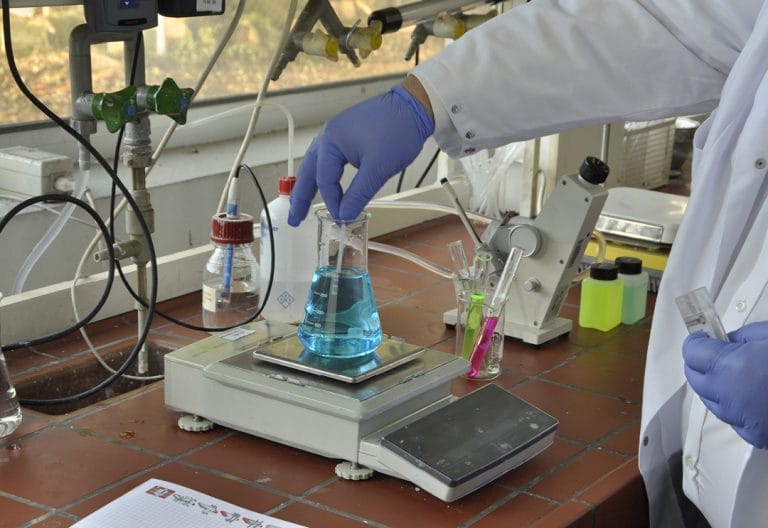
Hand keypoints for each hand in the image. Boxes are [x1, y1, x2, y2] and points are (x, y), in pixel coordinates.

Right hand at [287, 82, 433, 225]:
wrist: (415, 106)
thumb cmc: (398, 130)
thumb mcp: (378, 169)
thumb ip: (358, 194)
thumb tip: (344, 214)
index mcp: (331, 141)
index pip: (324, 180)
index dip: (332, 202)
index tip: (342, 217)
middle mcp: (328, 135)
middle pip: (309, 171)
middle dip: (301, 196)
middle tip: (294, 218)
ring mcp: (337, 133)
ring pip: (317, 164)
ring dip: (310, 184)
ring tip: (302, 203)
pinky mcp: (347, 134)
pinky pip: (328, 157)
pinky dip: (323, 173)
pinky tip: (325, 182)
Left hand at [683, 322, 767, 447]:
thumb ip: (741, 338)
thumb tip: (725, 343)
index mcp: (730, 367)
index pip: (692, 353)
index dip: (696, 342)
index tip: (703, 337)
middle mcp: (729, 397)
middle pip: (695, 378)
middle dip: (700, 363)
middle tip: (714, 352)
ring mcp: (743, 421)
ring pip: (711, 401)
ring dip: (714, 386)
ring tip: (735, 373)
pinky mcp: (758, 437)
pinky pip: (733, 420)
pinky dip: (735, 407)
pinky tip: (752, 396)